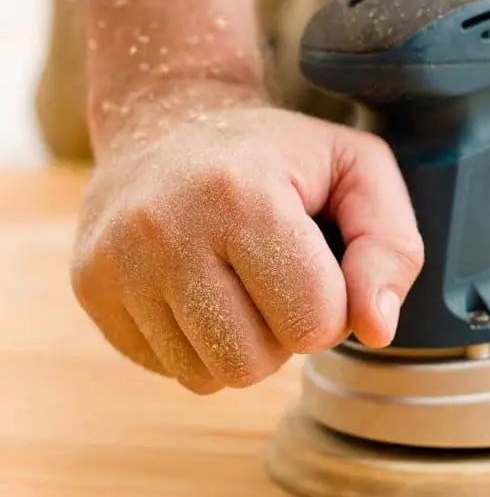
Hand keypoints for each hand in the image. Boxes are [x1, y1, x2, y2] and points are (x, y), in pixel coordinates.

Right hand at [70, 81, 423, 393]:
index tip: (318, 263)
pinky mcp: (90, 286)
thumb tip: (376, 331)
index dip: (333, 306)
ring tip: (239, 281)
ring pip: (208, 377)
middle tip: (278, 277)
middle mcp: (165, 228)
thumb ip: (392, 249)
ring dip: (242, 344)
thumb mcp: (359, 171)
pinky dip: (199, 343)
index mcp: (242, 195)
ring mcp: (116, 261)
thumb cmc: (282, 155)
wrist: (169, 119)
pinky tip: (200, 288)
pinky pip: (168, 369)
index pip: (312, 322)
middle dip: (284, 333)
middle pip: (254, 363)